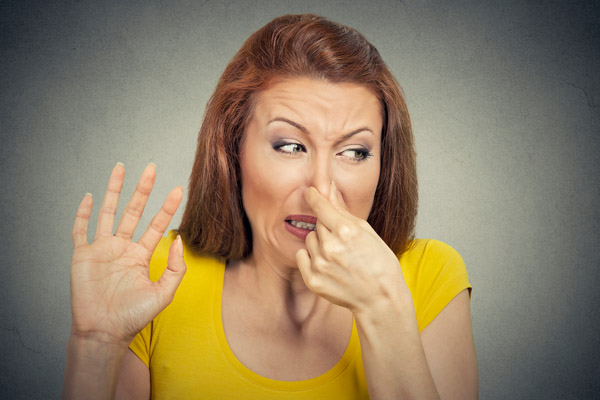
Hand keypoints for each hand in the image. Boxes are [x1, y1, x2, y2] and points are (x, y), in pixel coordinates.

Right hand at [70, 163, 184, 345]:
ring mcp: (102, 249)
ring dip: (114, 190)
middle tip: (151, 168)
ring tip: (121, 168)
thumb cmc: (133, 316)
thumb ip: (175, 268)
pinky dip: (84, 213)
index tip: (177, 190)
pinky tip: (90, 197)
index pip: (157, 225)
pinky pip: (81, 230)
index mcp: (140, 255)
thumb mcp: (164, 293)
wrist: (104, 332)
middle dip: (143, 190)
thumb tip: (179, 240)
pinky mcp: (83, 255)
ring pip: (108, 213)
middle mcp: (122, 248)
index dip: (167, 207)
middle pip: (133, 211)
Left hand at [296, 181, 409, 314]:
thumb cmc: (379, 263)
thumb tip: (329, 188)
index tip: (310, 192)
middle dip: (327, 228)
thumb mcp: (367, 232)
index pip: (320, 205)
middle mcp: (330, 247)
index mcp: (346, 231)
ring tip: (338, 256)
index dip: (314, 196)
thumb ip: (343, 211)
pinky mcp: (313, 280)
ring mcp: (320, 265)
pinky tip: (328, 265)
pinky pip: (301, 256)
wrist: (380, 298)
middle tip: (343, 241)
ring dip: (320, 243)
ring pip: (310, 240)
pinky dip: (310, 258)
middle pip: (317, 224)